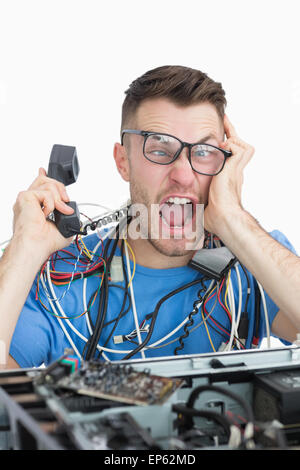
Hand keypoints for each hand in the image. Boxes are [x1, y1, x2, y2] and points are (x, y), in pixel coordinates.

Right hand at [12, 168, 73, 259]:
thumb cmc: (44, 243)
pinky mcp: (25, 197)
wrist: (36, 246)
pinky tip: (45, 214)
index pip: (38, 186)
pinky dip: (51, 205)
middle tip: (64, 203)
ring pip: (48, 184)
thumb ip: (68, 217)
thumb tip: (73, 213)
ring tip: (57, 213)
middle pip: (45, 180)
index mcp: (34, 207)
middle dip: (60, 189)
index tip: (43, 171)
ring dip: (58, 200)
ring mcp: (27, 198)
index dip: (43, 176)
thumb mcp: (63, 228)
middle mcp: (29, 201)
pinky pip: (46, 193)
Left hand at [204, 115, 254, 236]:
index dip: (226, 148)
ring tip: (223, 131)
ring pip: (241, 145)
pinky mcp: (235, 166)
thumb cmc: (214, 216)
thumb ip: (194, 204)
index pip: (230, 159)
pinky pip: (237, 145)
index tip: (218, 139)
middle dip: (232, 134)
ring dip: (232, 137)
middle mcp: (236, 173)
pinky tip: (221, 145)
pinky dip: (230, 142)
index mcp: (229, 180)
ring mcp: (237, 169)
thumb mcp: (201, 206)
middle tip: (223, 122)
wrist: (223, 218)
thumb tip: (177, 216)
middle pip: (240, 148)